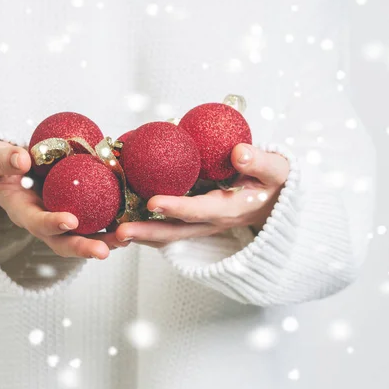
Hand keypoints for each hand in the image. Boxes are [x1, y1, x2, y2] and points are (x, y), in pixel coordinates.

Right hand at [0, 141, 126, 258]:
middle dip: (83, 248)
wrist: (10, 165)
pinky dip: (112, 223)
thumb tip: (22, 160)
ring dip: (104, 241)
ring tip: (126, 240)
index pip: (36, 222)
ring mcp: (60, 220)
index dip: (51, 223)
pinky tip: (132, 220)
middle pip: (62, 242)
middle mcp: (43, 221)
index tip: (70, 220)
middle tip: (103, 252)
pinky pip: (95, 221)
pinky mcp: (76, 212)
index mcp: (22, 211)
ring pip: (83, 237)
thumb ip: (3, 158)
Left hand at [114, 144, 289, 246]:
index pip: (199, 210)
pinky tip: (123, 221)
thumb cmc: (274, 182)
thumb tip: (238, 152)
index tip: (153, 202)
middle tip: (118, 232)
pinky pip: (168, 229)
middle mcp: (210, 222)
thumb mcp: (275, 170)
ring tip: (111, 234)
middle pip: (175, 233)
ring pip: (168, 235)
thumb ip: (259, 161)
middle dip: (146, 233)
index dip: (177, 207)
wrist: (277, 200)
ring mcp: (201, 225)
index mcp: (229, 209)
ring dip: (141, 236)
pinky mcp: (194, 222)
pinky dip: (146, 228)